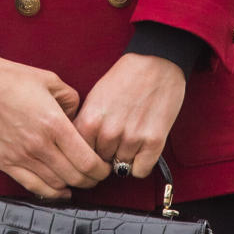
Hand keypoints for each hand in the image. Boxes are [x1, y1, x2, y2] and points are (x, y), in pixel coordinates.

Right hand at [0, 51, 109, 197]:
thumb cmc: (9, 77)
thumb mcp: (49, 79)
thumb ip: (71, 100)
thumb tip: (78, 117)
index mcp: (53, 123)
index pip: (87, 161)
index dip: (101, 169)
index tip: (105, 166)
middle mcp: (39, 145)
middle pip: (76, 177)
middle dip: (92, 179)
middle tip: (96, 174)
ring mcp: (20, 157)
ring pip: (57, 185)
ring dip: (73, 185)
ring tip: (79, 178)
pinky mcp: (4, 162)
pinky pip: (33, 186)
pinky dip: (51, 192)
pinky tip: (60, 189)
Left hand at [73, 53, 186, 178]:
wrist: (155, 62)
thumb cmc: (123, 78)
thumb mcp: (94, 98)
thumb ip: (86, 125)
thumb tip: (79, 150)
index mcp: (89, 120)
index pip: (78, 154)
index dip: (84, 154)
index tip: (90, 152)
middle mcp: (108, 133)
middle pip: (100, 163)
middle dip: (105, 155)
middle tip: (115, 139)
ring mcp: (131, 139)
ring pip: (121, 168)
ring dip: (124, 158)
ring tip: (130, 137)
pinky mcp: (153, 142)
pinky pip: (140, 171)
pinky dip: (141, 164)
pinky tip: (141, 147)